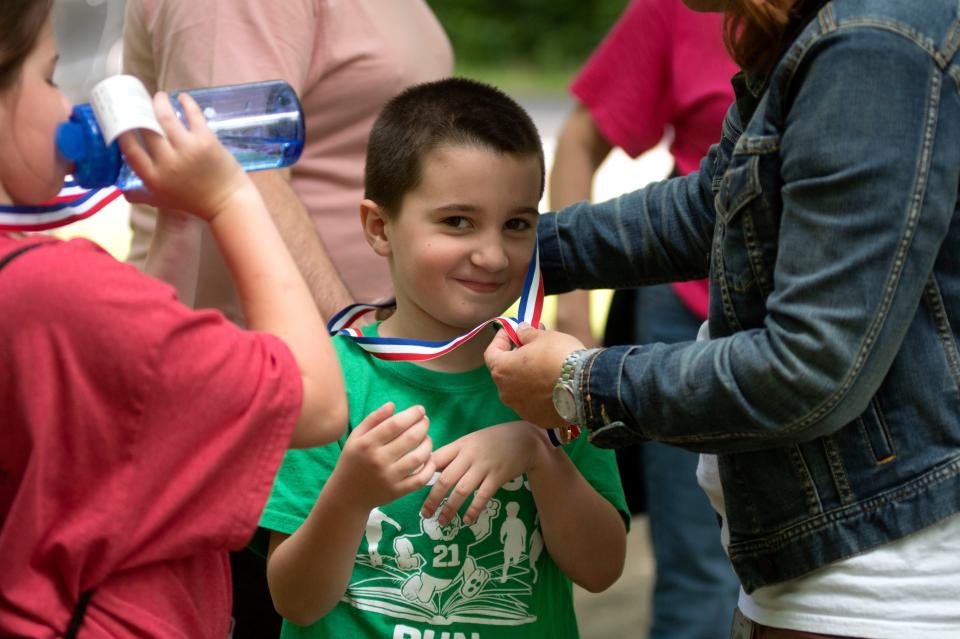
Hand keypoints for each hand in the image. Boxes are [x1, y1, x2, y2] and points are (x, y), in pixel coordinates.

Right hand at [118, 92, 250, 220]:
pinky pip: (193, 115)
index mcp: (153, 177)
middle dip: (139, 110)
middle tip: (139, 102)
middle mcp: (167, 162)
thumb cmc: (194, 202)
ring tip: (160, 96)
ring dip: (160, 102)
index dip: (121, 130)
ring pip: (166, 117)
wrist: (228, 203)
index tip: (120, 118)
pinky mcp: (206, 141)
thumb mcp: (162, 201)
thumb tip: (123, 191)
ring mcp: (187, 150)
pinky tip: (182, 97)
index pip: (129, 148)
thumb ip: (141, 195)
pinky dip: (186, 103)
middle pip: (146, 128)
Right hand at [333, 402, 435, 509]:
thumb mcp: (355, 437)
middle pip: (410, 438)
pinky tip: (429, 458)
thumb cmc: (352, 461)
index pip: (395, 424)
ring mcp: (389, 478)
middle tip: (425, 421)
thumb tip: (393, 404)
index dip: (412, 414)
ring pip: (419, 457)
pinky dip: (430, 467)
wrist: (346, 496)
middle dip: (423, 425)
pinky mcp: (397, 492)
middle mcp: (378, 460)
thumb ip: (373, 419)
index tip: (420, 410)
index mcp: (367, 444)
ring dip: (428, 444)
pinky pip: (421, 479)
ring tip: (427, 438)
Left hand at [420, 421, 547, 525]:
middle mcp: (470, 455)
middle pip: (445, 479)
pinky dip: (473, 510)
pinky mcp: (498, 476)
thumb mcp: (470, 441)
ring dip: (450, 508)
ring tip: (442, 521)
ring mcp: (484, 466)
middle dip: (432, 499)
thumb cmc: (493, 441)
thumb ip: (452, 454)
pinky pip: (483, 496)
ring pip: (462, 490)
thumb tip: (429, 469)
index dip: (423, 474)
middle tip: (425, 514)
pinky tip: (467, 520)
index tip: (413, 488)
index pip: (436, 459)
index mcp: (460, 445)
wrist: (524, 438)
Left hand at [484, 325, 585, 428]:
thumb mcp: (543, 337)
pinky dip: (539, 393)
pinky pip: (534, 403)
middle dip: (516, 357)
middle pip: (505, 372)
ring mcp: (521, 409)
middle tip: (531, 344)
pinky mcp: (537, 419)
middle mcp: (506, 393)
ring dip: (527, 376)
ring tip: (545, 364)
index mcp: (502, 370)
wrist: (584, 386)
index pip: (491, 353)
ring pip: (519, 389)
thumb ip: (527, 334)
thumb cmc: (560, 356)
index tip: (511, 331)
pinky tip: (553, 384)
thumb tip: (521, 331)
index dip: (500, 340)